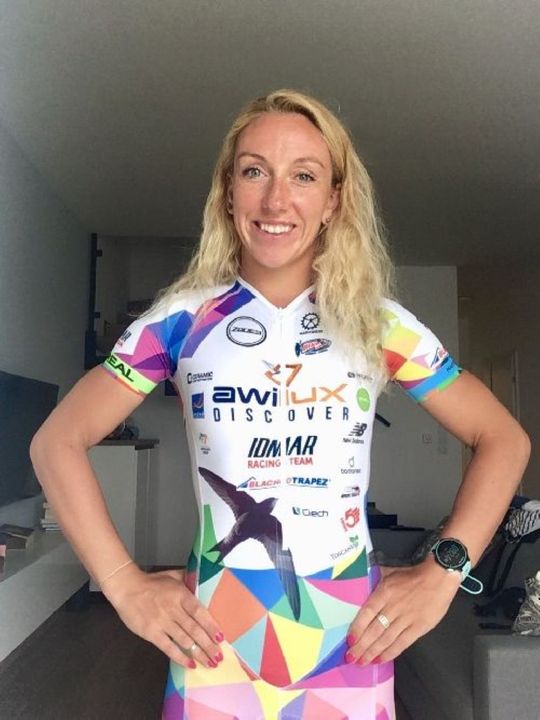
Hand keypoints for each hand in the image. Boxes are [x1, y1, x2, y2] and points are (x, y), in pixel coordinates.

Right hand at [102, 564, 224, 669]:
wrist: (127, 588)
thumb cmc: (152, 582)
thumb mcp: (172, 575)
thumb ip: (188, 579)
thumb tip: (204, 578)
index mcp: (181, 595)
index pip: (199, 612)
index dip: (210, 625)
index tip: (221, 637)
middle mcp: (173, 609)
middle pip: (194, 629)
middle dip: (208, 645)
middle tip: (219, 657)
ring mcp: (162, 622)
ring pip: (184, 640)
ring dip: (198, 653)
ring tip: (210, 663)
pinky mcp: (151, 633)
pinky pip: (168, 647)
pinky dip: (180, 657)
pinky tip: (190, 665)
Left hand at [345, 558, 461, 664]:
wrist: (439, 576)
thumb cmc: (412, 573)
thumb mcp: (390, 572)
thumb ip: (376, 581)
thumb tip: (361, 585)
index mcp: (385, 592)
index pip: (367, 613)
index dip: (357, 628)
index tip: (349, 640)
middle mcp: (393, 607)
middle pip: (374, 630)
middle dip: (361, 646)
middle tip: (351, 658)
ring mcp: (407, 619)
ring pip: (386, 639)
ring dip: (373, 652)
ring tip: (362, 662)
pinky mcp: (419, 627)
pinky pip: (402, 643)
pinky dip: (391, 652)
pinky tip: (381, 660)